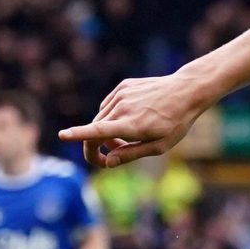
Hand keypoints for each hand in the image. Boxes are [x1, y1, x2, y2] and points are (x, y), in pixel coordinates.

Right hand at [58, 73, 208, 168]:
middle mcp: (123, 108)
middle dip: (99, 147)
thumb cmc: (176, 123)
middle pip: (95, 131)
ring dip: (107, 132)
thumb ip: (131, 154)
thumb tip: (108, 162)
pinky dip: (112, 116)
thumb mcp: (159, 146)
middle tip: (114, 158)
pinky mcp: (123, 86)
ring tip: (129, 137)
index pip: (99, 131)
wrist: (187, 90)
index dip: (78, 135)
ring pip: (101, 118)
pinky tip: (131, 118)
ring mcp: (122, 95)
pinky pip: (108, 106)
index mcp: (132, 125)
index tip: (62, 135)